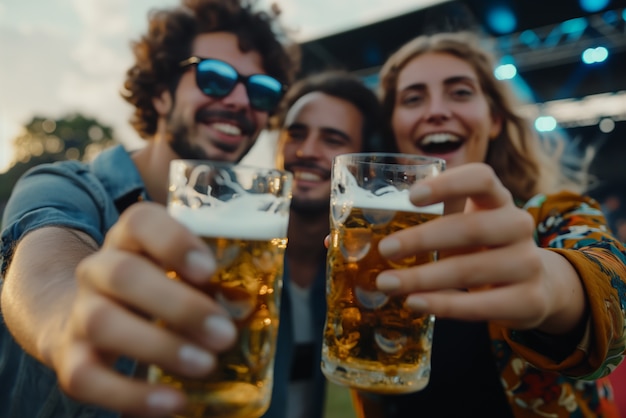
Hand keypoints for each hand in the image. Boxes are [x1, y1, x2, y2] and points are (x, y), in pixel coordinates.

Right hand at [51, 202, 236, 415]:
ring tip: (206, 365)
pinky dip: (132, 395)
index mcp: (129, 240)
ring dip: (160, 346)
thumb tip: (257, 300)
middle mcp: (98, 270)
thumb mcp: (176, 271)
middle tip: (225, 333)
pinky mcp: (70, 359)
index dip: (173, 241)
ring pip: (102, 323)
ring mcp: (79, 314)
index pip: (140, 221)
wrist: (87, 319)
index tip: (209, 269)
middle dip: (179, 306)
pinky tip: (173, 402)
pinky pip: (87, 378)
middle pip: (123, 274)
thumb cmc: (153, 290)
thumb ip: (209, 278)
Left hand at [375, 163, 584, 333]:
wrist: (537, 285)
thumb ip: (427, 223)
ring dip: (423, 278)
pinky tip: (415, 302)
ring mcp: (527, 264)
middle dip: (422, 239)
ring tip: (387, 283)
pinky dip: (444, 305)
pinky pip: (481, 305)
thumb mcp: (464, 226)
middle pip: (471, 228)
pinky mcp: (529, 301)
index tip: (412, 197)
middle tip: (385, 249)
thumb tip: (353, 237)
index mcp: (498, 199)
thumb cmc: (483, 249)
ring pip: (471, 270)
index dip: (448, 184)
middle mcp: (517, 226)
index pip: (481, 178)